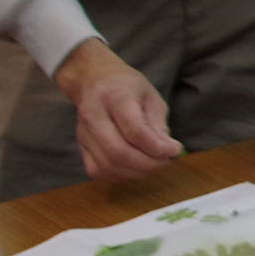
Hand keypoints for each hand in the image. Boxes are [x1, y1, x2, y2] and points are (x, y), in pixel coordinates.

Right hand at [52, 39, 182, 182]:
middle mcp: (94, 115)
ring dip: (136, 172)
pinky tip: (135, 168)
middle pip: (119, 152)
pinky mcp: (80, 146)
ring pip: (108, 165)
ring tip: (154, 164)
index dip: (157, 147)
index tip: (175, 150)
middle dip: (148, 164)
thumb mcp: (151, 97)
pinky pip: (98, 171)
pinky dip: (120, 175)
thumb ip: (158, 124)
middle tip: (166, 161)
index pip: (135, 131)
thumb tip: (167, 151)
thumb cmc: (128, 88)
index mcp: (115, 97)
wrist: (94, 79)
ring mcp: (83, 132)